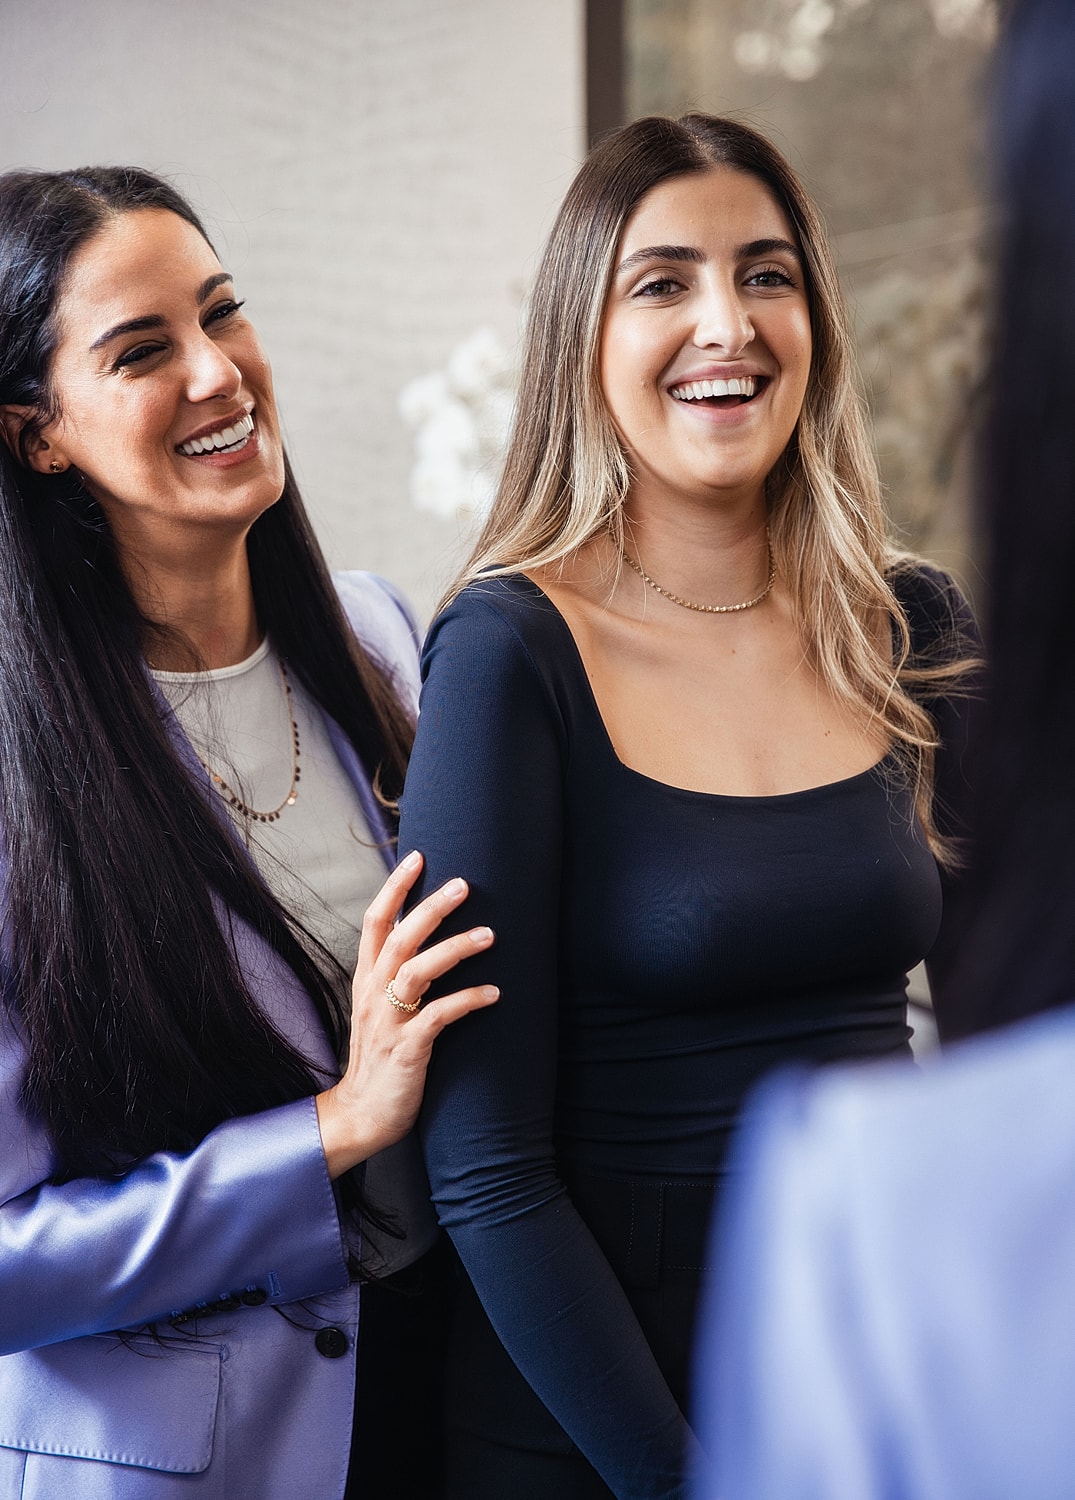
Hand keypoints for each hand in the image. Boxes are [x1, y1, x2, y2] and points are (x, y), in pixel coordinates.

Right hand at [315, 850, 497, 1178]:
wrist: (360, 1116)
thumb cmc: (380, 1061)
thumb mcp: (382, 1011)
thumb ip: (400, 979)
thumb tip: (432, 947)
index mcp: (366, 981)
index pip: (374, 923)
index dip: (394, 888)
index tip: (417, 858)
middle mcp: (373, 995)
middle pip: (398, 938)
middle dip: (430, 907)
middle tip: (463, 884)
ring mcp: (388, 1022)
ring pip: (416, 970)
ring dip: (454, 949)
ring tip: (489, 935)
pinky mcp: (407, 1049)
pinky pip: (438, 1016)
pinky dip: (467, 1000)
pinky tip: (494, 995)